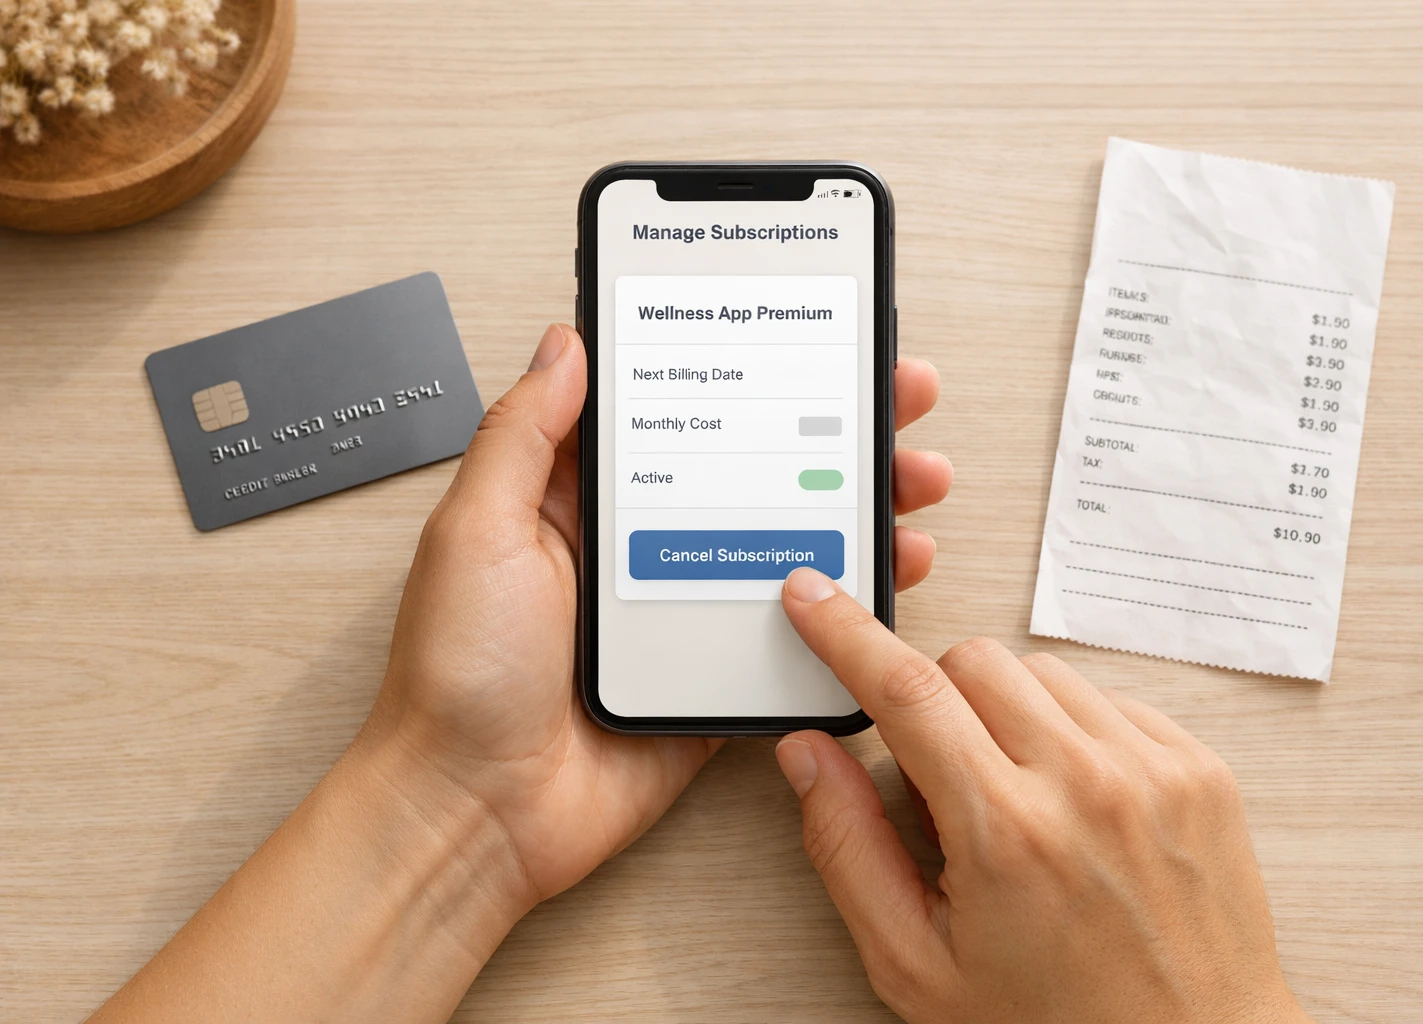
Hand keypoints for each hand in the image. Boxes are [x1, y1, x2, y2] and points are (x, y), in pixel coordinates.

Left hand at [364, 323, 953, 915]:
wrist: (475, 812)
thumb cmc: (455, 676)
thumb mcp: (476, 530)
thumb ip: (523, 435)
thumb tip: (564, 344)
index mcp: (579, 501)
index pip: (679, 413)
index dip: (744, 371)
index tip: (805, 338)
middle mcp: (638, 547)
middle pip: (753, 470)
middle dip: (831, 431)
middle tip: (894, 398)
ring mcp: (682, 610)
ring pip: (785, 543)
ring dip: (854, 509)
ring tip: (912, 483)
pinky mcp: (710, 675)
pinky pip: (791, 632)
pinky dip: (844, 605)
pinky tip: (885, 575)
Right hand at [773, 569, 1312, 1023]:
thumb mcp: (917, 963)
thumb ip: (849, 848)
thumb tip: (809, 755)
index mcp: (1005, 831)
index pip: (905, 691)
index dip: (845, 633)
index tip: (815, 597)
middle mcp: (1085, 784)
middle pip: (972, 661)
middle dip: (935, 699)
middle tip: (943, 777)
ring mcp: (1152, 770)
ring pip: (1040, 669)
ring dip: (1006, 711)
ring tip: (1016, 795)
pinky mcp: (1198, 768)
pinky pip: (1108, 697)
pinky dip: (1072, 729)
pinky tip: (1071, 798)